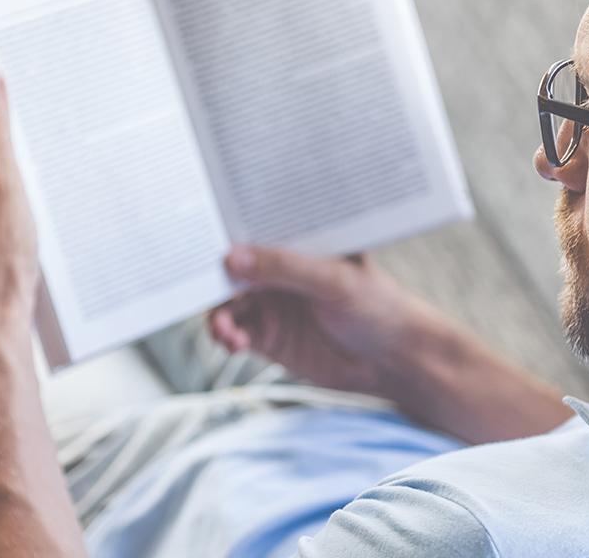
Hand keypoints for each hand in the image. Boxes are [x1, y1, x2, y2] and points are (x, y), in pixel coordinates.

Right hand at [208, 246, 437, 393]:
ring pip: (227, 302)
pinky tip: (231, 342)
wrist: (393, 360)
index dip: (226, 231)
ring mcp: (271, 303)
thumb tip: (233, 257)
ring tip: (224, 329)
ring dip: (217, 314)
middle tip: (195, 286)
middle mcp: (278, 270)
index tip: (201, 237)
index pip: (254, 230)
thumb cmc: (377, 306)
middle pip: (231, 267)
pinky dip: (226, 335)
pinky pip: (234, 332)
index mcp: (296, 243)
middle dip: (210, 276)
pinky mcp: (268, 336)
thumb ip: (285, 267)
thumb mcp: (334, 279)